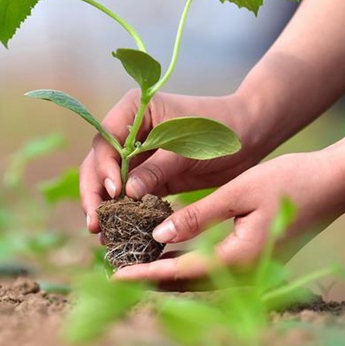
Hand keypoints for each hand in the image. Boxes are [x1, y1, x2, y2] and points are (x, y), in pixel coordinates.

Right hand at [80, 89, 273, 231]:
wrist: (249, 136)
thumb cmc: (219, 130)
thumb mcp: (187, 148)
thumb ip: (157, 168)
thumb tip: (126, 193)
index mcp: (134, 111)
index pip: (105, 140)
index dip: (103, 167)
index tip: (114, 191)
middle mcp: (128, 131)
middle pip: (98, 163)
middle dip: (95, 193)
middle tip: (95, 223)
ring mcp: (137, 155)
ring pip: (109, 183)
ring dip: (105, 208)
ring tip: (103, 234)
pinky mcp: (150, 176)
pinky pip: (130, 196)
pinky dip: (124, 213)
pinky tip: (120, 234)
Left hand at [112, 80, 344, 282]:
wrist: (335, 186)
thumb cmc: (288, 181)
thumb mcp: (238, 192)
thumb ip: (197, 216)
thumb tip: (158, 235)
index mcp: (238, 259)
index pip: (179, 271)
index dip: (143, 273)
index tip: (112, 275)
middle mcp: (244, 274)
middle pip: (186, 284)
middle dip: (149, 279)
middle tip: (114, 270)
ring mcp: (253, 272)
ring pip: (199, 280)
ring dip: (166, 273)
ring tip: (133, 262)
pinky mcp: (257, 262)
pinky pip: (214, 270)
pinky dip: (188, 264)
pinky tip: (169, 252)